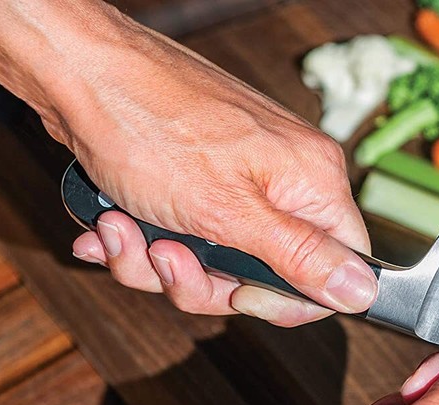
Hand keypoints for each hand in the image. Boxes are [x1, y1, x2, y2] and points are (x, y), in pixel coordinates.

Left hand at [0, 2, 375, 325]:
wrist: (75, 72)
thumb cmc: (149, 123)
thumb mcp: (228, 212)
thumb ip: (300, 257)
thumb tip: (363, 292)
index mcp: (312, 182)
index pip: (339, 267)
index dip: (290, 298)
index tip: (240, 296)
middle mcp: (284, 179)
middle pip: (268, 273)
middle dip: (202, 280)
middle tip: (166, 258)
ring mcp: (242, 178)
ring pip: (218, 261)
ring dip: (160, 262)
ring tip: (122, 230)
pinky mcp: (201, 180)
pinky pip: (188, 236)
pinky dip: (144, 239)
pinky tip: (112, 222)